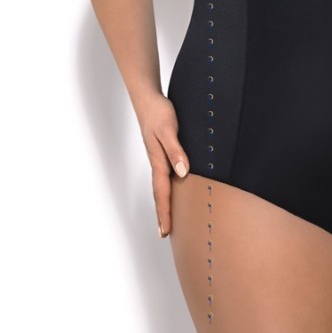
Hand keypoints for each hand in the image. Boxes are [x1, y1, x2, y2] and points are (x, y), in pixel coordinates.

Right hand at [137, 93, 188, 237]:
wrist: (148, 98)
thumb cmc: (158, 113)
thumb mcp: (169, 130)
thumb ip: (176, 151)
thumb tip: (182, 173)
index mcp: (158, 161)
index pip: (162, 192)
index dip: (165, 212)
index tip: (164, 231)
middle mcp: (158, 162)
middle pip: (160, 193)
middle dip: (162, 214)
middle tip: (164, 234)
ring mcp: (159, 158)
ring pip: (161, 186)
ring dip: (164, 203)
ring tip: (168, 219)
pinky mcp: (162, 152)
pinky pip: (165, 175)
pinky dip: (167, 188)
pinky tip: (173, 190)